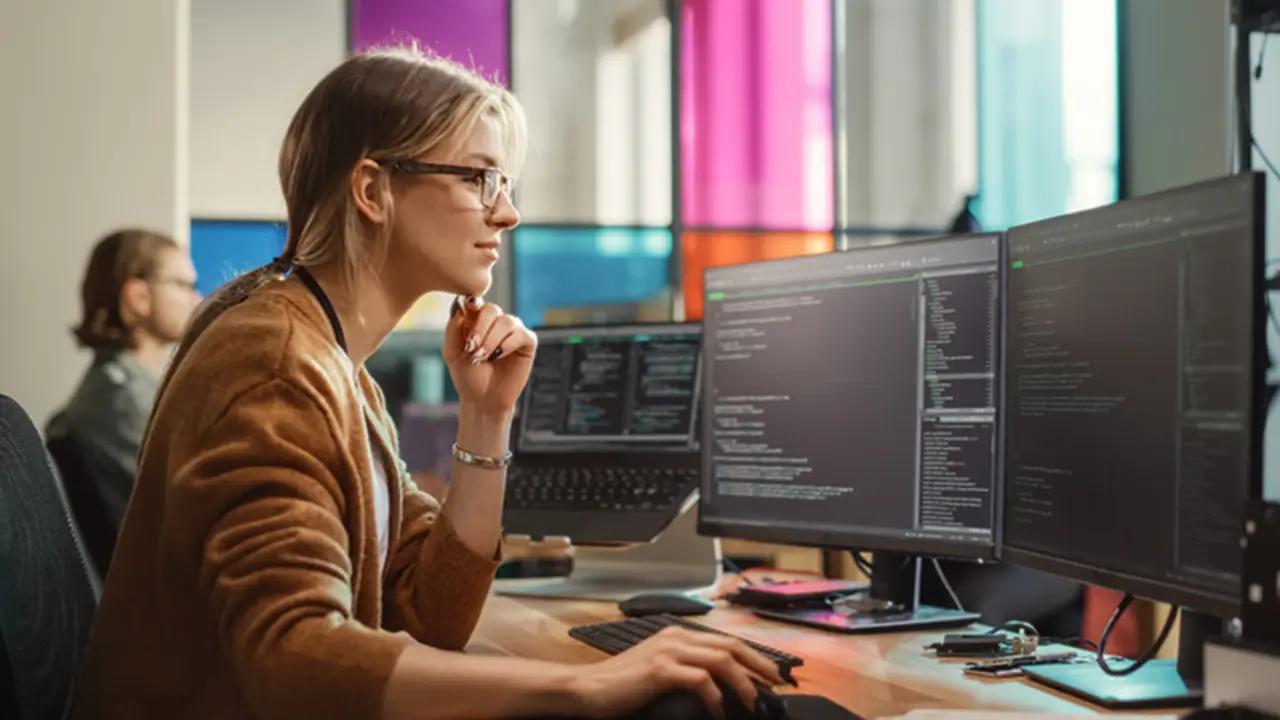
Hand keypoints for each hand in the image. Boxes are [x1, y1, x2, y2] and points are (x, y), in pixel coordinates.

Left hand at [443, 296, 536, 415]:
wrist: (482, 399)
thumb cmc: (467, 376)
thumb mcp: (452, 352)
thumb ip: (453, 328)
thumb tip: (460, 306)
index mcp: (476, 320)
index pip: (476, 302)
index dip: (472, 304)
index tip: (467, 310)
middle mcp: (496, 322)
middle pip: (492, 309)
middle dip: (481, 328)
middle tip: (472, 348)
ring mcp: (512, 331)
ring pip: (507, 321)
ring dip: (492, 340)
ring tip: (482, 357)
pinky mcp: (527, 343)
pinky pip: (521, 334)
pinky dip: (508, 344)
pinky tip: (498, 356)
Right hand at [568, 627, 785, 718]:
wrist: (587, 688)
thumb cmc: (621, 685)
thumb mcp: (659, 671)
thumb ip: (686, 670)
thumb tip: (720, 685)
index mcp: (677, 635)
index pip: (725, 641)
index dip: (753, 657)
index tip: (771, 675)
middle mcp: (676, 637)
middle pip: (731, 645)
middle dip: (759, 664)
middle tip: (777, 684)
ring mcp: (669, 651)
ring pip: (722, 659)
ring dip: (744, 682)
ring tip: (754, 701)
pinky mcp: (661, 669)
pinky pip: (701, 679)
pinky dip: (716, 697)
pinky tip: (718, 711)